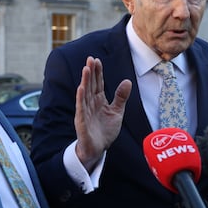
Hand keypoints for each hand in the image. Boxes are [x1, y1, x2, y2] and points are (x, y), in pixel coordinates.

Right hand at [74, 56, 131, 171]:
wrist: (98, 149)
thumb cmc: (105, 131)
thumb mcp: (117, 112)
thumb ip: (121, 97)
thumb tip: (127, 81)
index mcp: (99, 100)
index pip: (97, 83)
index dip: (98, 72)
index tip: (97, 60)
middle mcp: (90, 104)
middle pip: (90, 85)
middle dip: (90, 72)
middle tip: (90, 58)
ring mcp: (85, 112)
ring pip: (84, 93)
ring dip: (85, 81)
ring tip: (86, 69)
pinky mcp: (82, 121)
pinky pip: (81, 108)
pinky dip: (80, 98)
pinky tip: (80, 88)